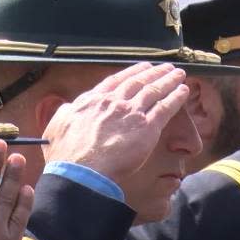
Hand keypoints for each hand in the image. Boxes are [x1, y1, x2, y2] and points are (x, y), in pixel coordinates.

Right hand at [42, 62, 189, 187]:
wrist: (82, 171)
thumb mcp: (56, 127)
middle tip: (164, 67)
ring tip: (178, 74)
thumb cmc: (67, 156)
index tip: (141, 68)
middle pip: (138, 82)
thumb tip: (67, 109)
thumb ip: (64, 114)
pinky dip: (175, 97)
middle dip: (153, 73)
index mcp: (92, 101)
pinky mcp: (147, 128)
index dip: (131, 73)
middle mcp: (113, 102)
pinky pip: (165, 108)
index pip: (115, 82)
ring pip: (153, 91)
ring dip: (167, 80)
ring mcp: (131, 113)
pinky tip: (182, 91)